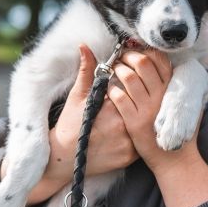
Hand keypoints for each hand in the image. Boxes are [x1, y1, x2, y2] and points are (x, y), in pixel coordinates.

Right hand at [18, 44, 137, 204]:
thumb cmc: (70, 124)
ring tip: (127, 111)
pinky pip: (142, 139)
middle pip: (140, 103)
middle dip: (136, 96)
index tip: (120, 82)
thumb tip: (85, 46)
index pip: (131, 87)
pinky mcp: (131, 157)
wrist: (63, 160)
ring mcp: (129, 144)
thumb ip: (87, 70)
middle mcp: (123, 126)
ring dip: (140, 113)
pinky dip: (138, 132)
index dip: (127, 82)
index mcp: (111, 108)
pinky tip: (129, 126)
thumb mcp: (77, 95)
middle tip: (125, 97)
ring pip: (144, 120)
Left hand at [107, 50, 207, 206]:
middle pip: (142, 63)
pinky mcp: (134, 123)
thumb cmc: (179, 129)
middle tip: (121, 57)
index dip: (145, 50)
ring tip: (113, 70)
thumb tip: (183, 66)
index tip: (136, 49)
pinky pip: (119, 98)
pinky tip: (109, 89)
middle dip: (129, 56)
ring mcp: (147, 109)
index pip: (160, 60)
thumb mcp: (188, 105)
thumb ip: (182, 86)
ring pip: (128, 78)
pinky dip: (111, 90)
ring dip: (118, 70)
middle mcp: (161, 96)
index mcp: (173, 88)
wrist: (174, 159)